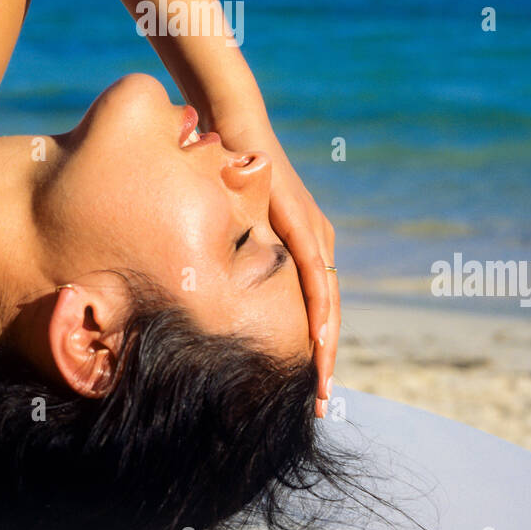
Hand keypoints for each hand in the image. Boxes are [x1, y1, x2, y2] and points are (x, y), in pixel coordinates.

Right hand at [210, 104, 340, 417]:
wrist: (229, 121)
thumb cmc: (223, 171)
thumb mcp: (228, 225)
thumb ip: (229, 256)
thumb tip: (202, 292)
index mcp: (303, 247)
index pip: (314, 312)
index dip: (313, 355)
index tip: (309, 395)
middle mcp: (317, 241)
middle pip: (328, 317)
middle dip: (325, 365)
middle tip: (322, 408)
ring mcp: (313, 230)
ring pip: (326, 302)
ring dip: (326, 348)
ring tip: (322, 387)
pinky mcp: (300, 219)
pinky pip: (313, 272)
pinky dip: (318, 308)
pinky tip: (318, 339)